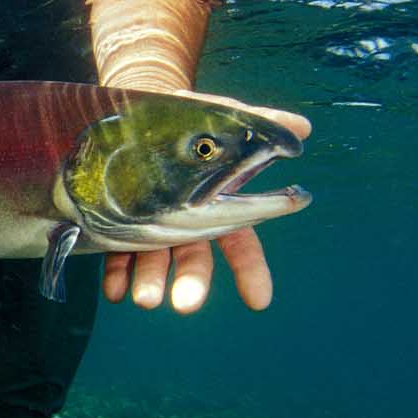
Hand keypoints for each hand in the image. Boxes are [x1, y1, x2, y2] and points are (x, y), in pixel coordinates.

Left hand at [102, 94, 310, 312]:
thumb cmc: (192, 121)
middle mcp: (187, 223)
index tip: (259, 301)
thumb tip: (303, 128)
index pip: (241, 246)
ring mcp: (153, 228)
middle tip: (185, 303)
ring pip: (156, 261)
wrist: (140, 114)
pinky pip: (118, 255)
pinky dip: (117, 274)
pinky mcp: (120, 226)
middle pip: (195, 259)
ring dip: (150, 282)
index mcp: (218, 207)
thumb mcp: (225, 117)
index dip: (251, 272)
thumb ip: (262, 125)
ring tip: (144, 299)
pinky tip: (114, 290)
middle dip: (192, 282)